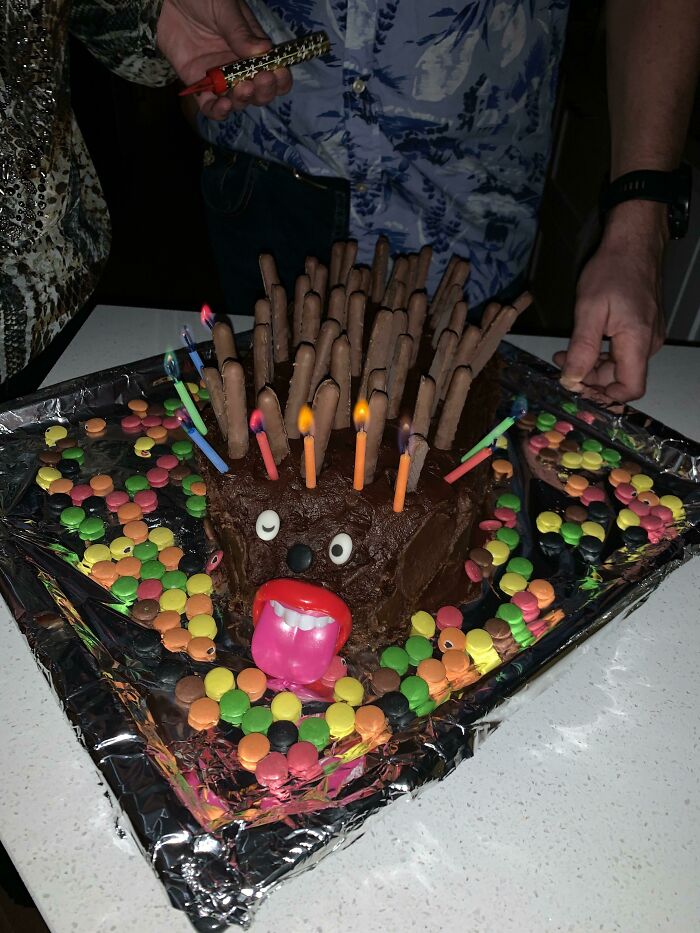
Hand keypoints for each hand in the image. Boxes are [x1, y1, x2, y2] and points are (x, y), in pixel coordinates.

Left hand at [157, 0, 292, 119]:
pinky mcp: (199, 87)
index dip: (280, 78)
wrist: (165, 0)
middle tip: (259, 80)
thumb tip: (264, 52)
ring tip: (241, 88)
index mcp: (253, 49)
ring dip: (244, 100)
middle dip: (264, 91)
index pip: (275, 72)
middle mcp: (240, 68)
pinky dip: (219, 112)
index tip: (277, 74)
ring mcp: (221, 79)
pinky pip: (212, 107)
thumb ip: (241, 32)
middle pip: (260, 92)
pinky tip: (224, 105)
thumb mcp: (224, 9)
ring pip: (239, 102)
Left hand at [554, 201, 666, 402]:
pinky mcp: (642, 328)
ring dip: (591, 365)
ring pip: (619, 365)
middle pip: (620, 378)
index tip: (578, 389)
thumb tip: (572, 380)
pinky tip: (580, 344)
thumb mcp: (589, 310)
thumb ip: (582, 348)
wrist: (633, 243)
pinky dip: (600, 352)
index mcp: (638, 342)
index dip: (604, 396)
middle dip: (589, 378)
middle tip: (561, 367)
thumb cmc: (613, 270)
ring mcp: (647, 336)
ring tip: (564, 355)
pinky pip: (621, 351)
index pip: (630, 389)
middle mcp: (648, 343)